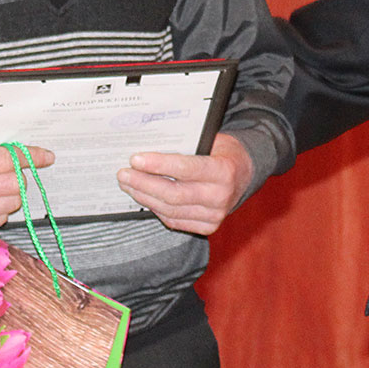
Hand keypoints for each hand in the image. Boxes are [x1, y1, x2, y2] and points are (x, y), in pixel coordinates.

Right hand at [0, 129, 53, 238]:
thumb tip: (15, 142)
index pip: (10, 160)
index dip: (31, 156)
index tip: (46, 156)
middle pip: (16, 183)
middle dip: (19, 174)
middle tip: (12, 171)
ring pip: (12, 202)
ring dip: (11, 193)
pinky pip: (1, 219)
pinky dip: (0, 209)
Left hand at [117, 131, 253, 235]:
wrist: (245, 173)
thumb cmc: (223, 152)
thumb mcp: (210, 140)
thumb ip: (184, 146)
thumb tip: (147, 146)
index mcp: (224, 171)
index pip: (186, 169)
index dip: (158, 165)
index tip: (135, 159)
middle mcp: (221, 196)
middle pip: (173, 194)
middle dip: (143, 184)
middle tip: (123, 174)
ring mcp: (215, 215)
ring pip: (170, 210)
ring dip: (144, 197)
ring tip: (128, 184)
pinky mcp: (208, 227)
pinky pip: (175, 220)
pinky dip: (156, 209)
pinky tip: (144, 197)